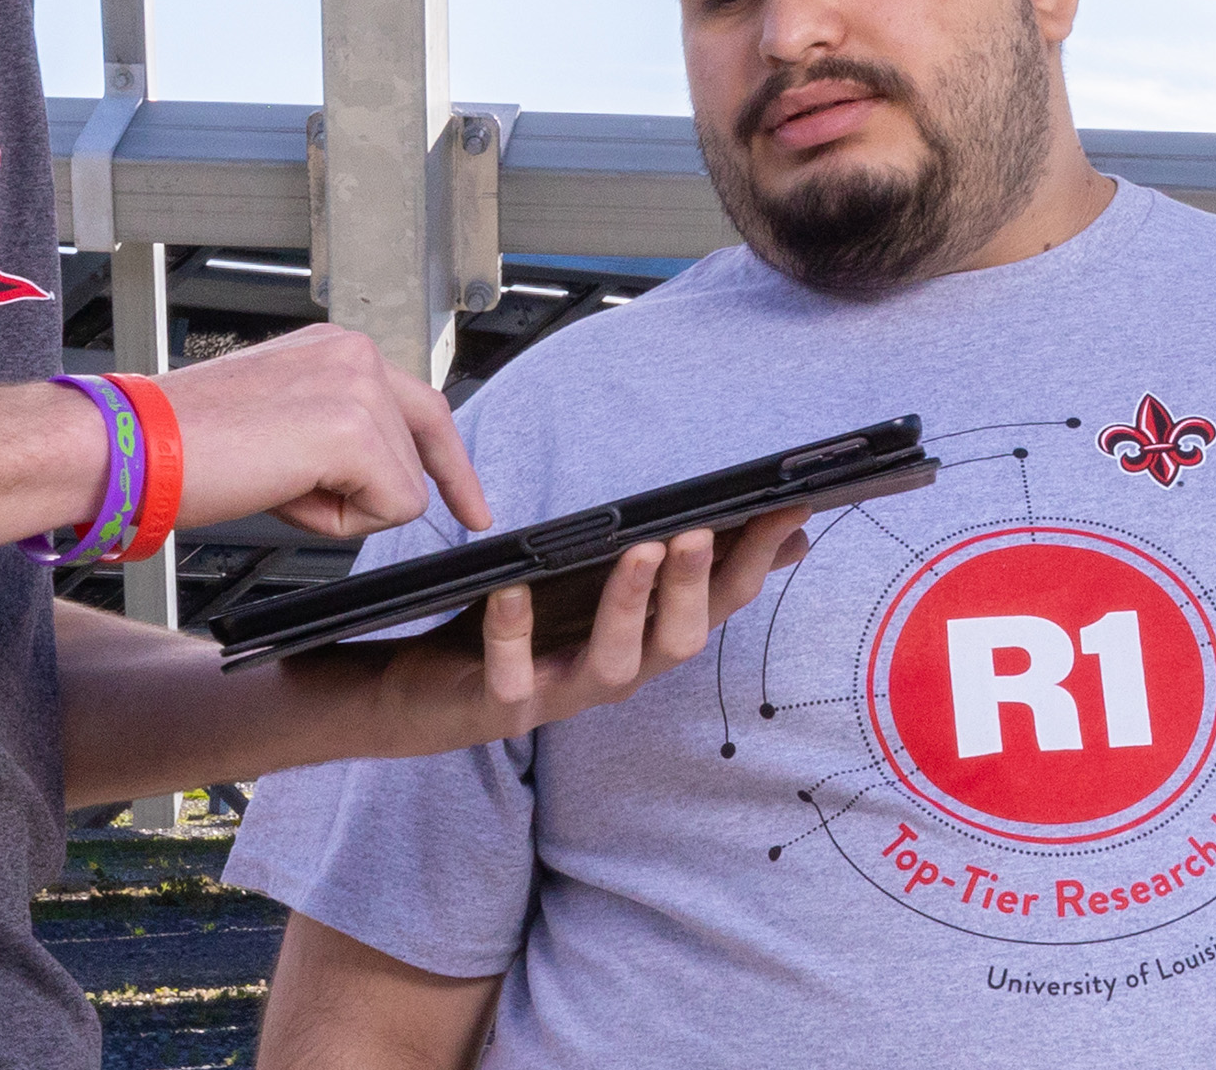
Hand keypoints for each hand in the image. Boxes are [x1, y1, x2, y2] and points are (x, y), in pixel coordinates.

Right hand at [152, 324, 490, 539]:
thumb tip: (376, 479)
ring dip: (338, 508)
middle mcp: (357, 354)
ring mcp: (359, 386)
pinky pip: (390, 509)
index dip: (451, 466)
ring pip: (402, 488)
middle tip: (294, 492)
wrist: (131, 447)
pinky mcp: (354, 429)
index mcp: (337, 348)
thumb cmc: (185, 444)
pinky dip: (337, 521)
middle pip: (417, 455)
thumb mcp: (280, 423)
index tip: (474, 509)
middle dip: (370, 494)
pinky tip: (282, 491)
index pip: (425, 408)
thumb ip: (336, 435)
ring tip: (270, 479)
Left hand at [322, 509, 814, 759]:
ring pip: (614, 665)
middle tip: (699, 530)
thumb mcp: (609, 587)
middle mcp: (617, 674)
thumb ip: (685, 566)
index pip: (720, 604)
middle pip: (679, 643)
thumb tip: (790, 539)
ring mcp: (560, 695)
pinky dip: (513, 631)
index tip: (786, 508)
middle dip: (695, 587)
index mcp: (648, 642)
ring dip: (629, 607)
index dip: (755, 561)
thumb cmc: (528, 631)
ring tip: (637, 550)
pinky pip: (513, 673)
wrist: (425, 693)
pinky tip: (513, 588)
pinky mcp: (500, 706)